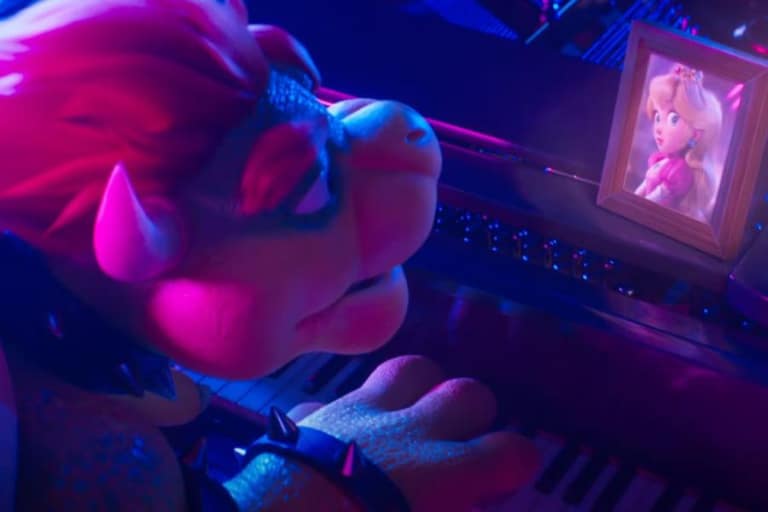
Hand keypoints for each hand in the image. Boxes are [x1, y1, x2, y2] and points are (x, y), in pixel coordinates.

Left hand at [288, 355, 539, 511]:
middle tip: (464, 445)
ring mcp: (356, 415)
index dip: (518, 462)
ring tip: (415, 419)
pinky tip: (339, 437)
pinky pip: (335, 401)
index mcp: (439, 473)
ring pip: (408, 371)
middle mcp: (406, 433)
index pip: (508, 452)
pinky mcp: (312, 417)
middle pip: (467, 396)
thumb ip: (447, 507)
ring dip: (420, 391)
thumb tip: (461, 501)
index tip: (507, 475)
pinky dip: (345, 416)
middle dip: (475, 418)